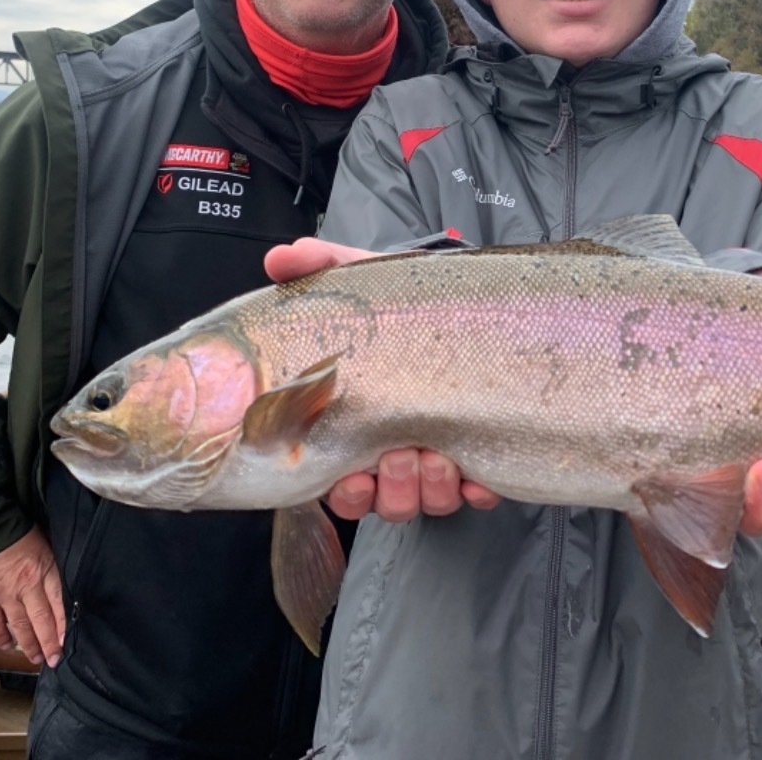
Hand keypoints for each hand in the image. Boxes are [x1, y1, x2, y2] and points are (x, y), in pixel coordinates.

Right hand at [0, 529, 64, 666]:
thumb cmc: (11, 530)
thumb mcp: (41, 542)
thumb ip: (48, 563)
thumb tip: (56, 580)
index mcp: (45, 569)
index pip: (59, 602)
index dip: (64, 624)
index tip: (68, 640)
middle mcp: (27, 586)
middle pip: (42, 620)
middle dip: (50, 642)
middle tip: (55, 659)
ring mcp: (4, 595)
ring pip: (21, 626)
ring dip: (29, 645)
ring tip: (36, 658)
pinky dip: (1, 637)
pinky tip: (8, 646)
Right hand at [266, 239, 503, 520]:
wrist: (474, 298)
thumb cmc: (412, 302)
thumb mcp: (366, 278)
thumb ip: (320, 265)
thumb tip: (279, 259)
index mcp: (359, 424)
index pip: (338, 481)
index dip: (343, 491)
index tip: (351, 477)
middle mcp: (395, 450)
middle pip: (384, 501)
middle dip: (392, 489)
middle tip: (400, 454)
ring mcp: (438, 458)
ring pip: (425, 502)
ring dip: (428, 489)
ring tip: (436, 456)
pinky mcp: (483, 460)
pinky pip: (477, 494)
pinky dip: (475, 488)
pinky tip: (475, 470)